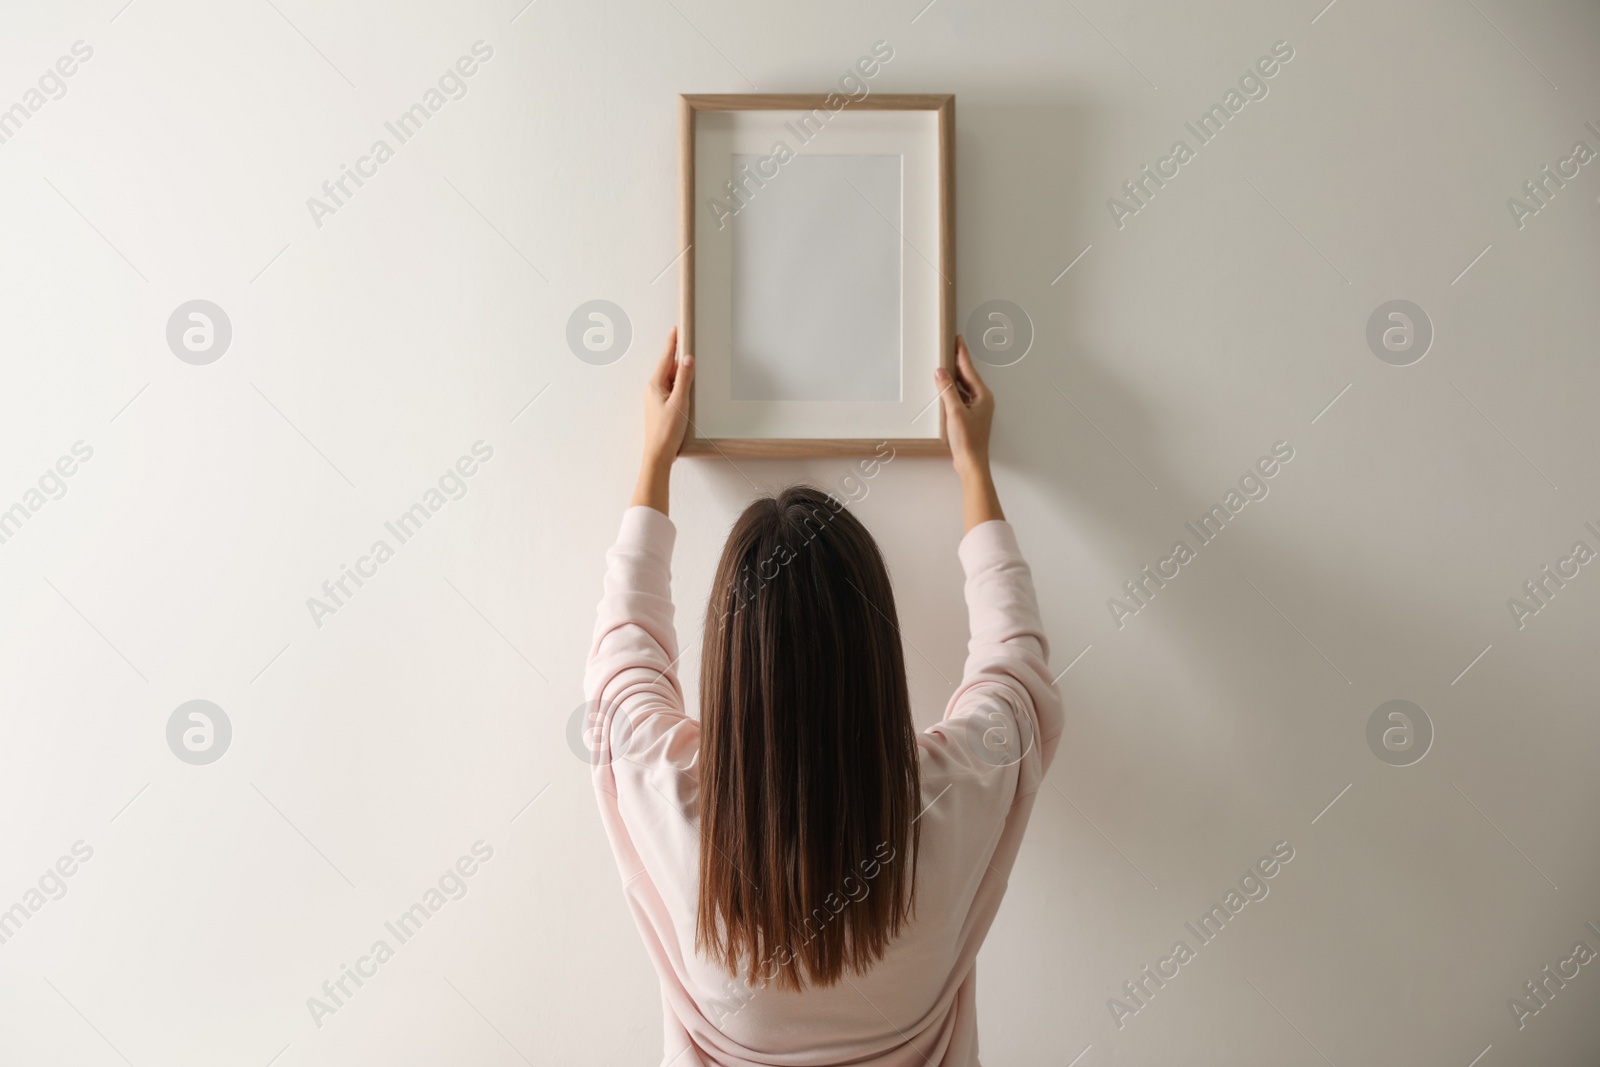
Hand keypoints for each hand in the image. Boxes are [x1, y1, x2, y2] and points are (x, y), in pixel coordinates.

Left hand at [642, 326, 692, 467]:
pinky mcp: (663, 407)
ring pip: (672, 379)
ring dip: (682, 372)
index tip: (677, 329)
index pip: (666, 357)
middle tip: (690, 342)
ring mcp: (658, 398)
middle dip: (680, 356)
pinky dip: (682, 384)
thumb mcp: (679, 401)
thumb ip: (684, 378)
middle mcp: (654, 389)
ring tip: (694, 364)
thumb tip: (687, 358)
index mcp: (655, 384)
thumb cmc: (666, 430)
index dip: (673, 342)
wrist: (659, 454)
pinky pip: (673, 389)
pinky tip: (689, 386)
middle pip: (669, 367)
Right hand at [935, 336, 1003, 531]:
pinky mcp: (970, 416)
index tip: (957, 339)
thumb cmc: (968, 440)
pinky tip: (943, 389)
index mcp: (983, 395)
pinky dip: (952, 391)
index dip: (961, 353)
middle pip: (967, 376)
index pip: (969, 369)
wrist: (972, 463)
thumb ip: (947, 390)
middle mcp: (982, 399)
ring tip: (944, 365)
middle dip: (957, 362)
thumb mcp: (955, 412)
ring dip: (953, 377)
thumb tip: (940, 372)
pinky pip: (960, 397)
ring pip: (963, 387)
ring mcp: (977, 408)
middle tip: (949, 347)